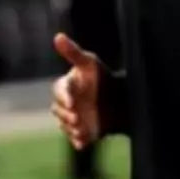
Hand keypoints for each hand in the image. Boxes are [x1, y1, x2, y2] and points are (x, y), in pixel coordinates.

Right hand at [50, 33, 103, 149]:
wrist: (121, 100)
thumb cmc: (102, 78)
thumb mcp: (90, 64)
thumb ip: (73, 52)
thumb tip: (58, 36)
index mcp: (67, 87)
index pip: (60, 91)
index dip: (65, 96)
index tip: (73, 102)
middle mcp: (66, 104)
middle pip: (59, 110)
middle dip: (67, 114)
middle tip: (78, 116)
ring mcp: (72, 120)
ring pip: (65, 126)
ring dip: (73, 127)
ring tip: (84, 126)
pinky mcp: (80, 133)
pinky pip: (75, 140)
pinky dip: (79, 141)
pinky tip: (86, 141)